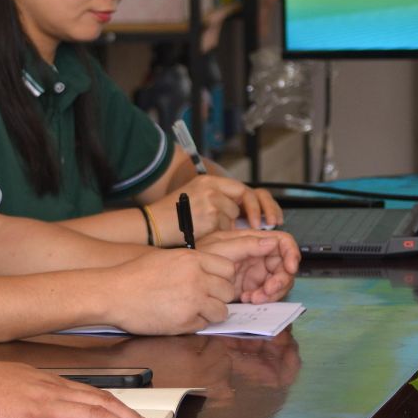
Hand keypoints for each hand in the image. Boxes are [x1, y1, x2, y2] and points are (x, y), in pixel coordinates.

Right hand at [98, 250, 235, 334]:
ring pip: (221, 311)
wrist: (112, 293)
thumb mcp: (165, 258)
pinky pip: (203, 325)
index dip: (221, 278)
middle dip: (218, 297)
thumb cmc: (133, 275)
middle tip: (202, 299)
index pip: (228, 268)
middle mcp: (197, 278)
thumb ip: (191, 263)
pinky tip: (176, 317)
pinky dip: (193, 324)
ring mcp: (193, 301)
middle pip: (228, 291)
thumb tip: (210, 273)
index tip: (212, 283)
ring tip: (191, 310)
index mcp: (192, 259)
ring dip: (210, 313)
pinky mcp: (185, 321)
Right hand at [153, 174, 281, 235]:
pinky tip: (200, 234)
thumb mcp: (194, 198)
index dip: (257, 205)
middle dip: (251, 217)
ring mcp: (210, 203)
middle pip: (242, 204)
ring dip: (224, 228)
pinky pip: (223, 231)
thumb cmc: (170, 217)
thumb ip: (217, 200)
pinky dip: (216, 237)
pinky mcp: (209, 218)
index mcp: (208, 181)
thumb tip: (244, 215)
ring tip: (203, 228)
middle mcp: (211, 189)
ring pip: (232, 220)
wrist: (150, 225)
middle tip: (260, 227)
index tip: (267, 218)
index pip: (243, 190)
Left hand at [198, 228, 300, 301]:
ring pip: (279, 283)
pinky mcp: (252, 287)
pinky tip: (246, 299)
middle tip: (267, 290)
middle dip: (281, 280)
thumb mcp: (221, 246)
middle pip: (285, 266)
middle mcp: (259, 256)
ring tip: (253, 298)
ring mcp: (257, 272)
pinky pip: (267, 294)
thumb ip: (246, 244)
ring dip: (271, 293)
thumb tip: (272, 242)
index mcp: (254, 241)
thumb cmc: (200, 254)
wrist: (188, 275)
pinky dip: (262, 299)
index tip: (290, 268)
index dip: (292, 253)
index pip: (283, 242)